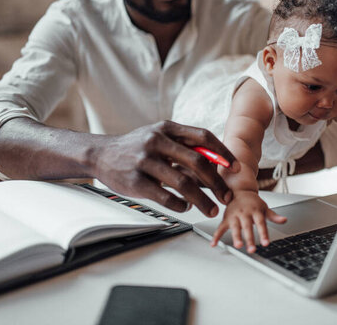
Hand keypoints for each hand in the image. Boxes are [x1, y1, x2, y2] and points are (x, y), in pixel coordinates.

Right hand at [92, 120, 238, 216]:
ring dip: (202, 199)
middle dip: (216, 182)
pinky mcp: (136, 181)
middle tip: (226, 196)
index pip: (203, 137)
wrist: (101, 154)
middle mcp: (157, 141)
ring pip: (183, 183)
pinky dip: (181, 205)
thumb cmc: (137, 146)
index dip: (223, 153)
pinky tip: (186, 207)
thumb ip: (185, 145)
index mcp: (167, 128)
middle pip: (198, 162)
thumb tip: (218, 160)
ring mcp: (145, 161)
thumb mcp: (160, 136)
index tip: (235, 168)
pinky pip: (166, 197)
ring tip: (211, 209)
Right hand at [210, 191, 286, 252]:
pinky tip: (214, 244)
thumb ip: (274, 216)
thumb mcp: (265, 208)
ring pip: (235, 228)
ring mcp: (234, 216)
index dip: (263, 233)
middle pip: (247, 227)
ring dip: (236, 237)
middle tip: (252, 249)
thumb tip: (284, 220)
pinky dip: (216, 236)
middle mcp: (244, 213)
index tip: (266, 243)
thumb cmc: (253, 203)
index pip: (260, 223)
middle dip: (249, 238)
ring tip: (238, 246)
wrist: (240, 192)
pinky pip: (220, 228)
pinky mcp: (226, 219)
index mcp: (255, 211)